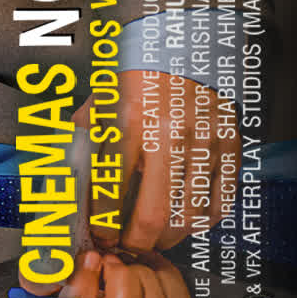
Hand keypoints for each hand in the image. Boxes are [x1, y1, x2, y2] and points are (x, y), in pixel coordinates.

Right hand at [41, 251, 189, 297]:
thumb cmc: (59, 290)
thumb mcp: (37, 284)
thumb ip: (38, 277)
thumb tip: (62, 268)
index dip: (81, 291)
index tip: (88, 259)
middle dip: (122, 284)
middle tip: (109, 258)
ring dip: (144, 280)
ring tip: (125, 261)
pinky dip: (167, 281)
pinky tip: (145, 264)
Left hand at [77, 69, 237, 252]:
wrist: (182, 50)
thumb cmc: (136, 80)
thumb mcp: (99, 105)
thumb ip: (83, 142)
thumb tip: (66, 182)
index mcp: (130, 123)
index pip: (112, 192)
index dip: (104, 225)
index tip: (100, 235)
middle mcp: (169, 135)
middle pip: (155, 215)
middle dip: (138, 242)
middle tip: (128, 246)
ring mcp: (204, 143)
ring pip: (190, 215)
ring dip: (170, 238)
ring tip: (156, 239)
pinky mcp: (230, 146)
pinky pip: (221, 200)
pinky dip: (204, 221)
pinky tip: (187, 222)